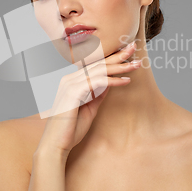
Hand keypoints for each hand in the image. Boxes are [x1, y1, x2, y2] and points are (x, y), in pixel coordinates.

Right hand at [35, 41, 140, 157]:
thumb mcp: (89, 108)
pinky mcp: (72, 92)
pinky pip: (96, 82)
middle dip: (117, 55)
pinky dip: (112, 80)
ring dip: (119, 66)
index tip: (127, 53)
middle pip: (98, 63)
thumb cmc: (71, 129)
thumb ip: (97, 95)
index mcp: (72, 81)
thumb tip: (109, 83)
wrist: (56, 144)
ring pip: (98, 70)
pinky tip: (125, 81)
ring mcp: (70, 84)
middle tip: (133, 46)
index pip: (95, 65)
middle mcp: (70, 79)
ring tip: (135, 64)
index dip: (111, 58)